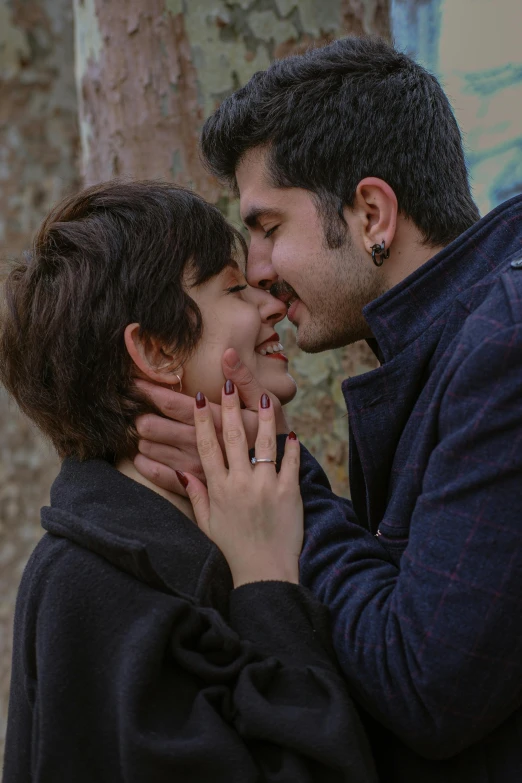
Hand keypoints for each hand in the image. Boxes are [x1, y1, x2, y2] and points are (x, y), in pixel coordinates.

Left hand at [134, 348, 287, 494]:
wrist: (290, 478)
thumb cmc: (277, 433)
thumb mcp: (267, 403)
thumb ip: (245, 380)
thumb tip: (227, 354)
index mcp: (229, 424)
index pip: (188, 407)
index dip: (161, 395)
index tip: (139, 383)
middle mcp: (218, 448)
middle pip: (176, 432)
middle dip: (150, 421)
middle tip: (128, 411)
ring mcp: (213, 473)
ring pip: (173, 456)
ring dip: (151, 444)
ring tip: (133, 432)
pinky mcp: (210, 490)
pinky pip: (177, 483)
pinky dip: (156, 472)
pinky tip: (140, 460)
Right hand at [179, 382, 301, 587]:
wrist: (264, 572)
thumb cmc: (233, 550)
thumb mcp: (207, 523)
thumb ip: (196, 494)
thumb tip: (181, 470)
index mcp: (218, 488)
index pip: (206, 446)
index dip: (201, 420)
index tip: (199, 398)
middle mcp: (240, 482)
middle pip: (232, 436)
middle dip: (228, 407)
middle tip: (227, 384)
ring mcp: (266, 486)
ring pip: (263, 443)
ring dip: (262, 417)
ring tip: (262, 397)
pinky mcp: (289, 492)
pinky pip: (291, 462)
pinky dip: (292, 446)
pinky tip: (292, 432)